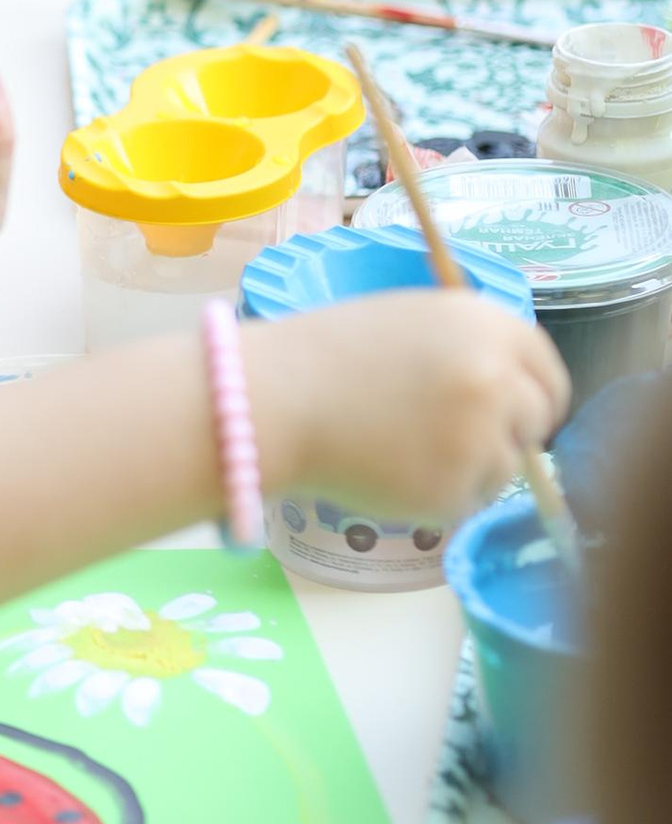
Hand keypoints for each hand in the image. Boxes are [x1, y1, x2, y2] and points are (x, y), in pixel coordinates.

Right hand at [247, 288, 568, 524]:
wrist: (275, 400)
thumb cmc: (326, 356)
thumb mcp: (411, 323)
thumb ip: (468, 349)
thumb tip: (509, 391)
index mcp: (486, 324)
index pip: (548, 371)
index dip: (533, 395)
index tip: (517, 414)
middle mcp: (497, 378)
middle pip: (536, 420)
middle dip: (505, 432)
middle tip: (454, 440)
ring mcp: (481, 437)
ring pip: (505, 467)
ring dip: (469, 467)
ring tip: (403, 451)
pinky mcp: (456, 490)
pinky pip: (469, 501)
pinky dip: (439, 496)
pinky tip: (392, 472)